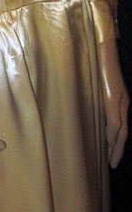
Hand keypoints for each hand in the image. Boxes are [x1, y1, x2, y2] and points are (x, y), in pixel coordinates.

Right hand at [97, 38, 128, 168]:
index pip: (121, 127)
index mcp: (120, 99)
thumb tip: (87, 110)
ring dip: (117, 147)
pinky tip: (109, 143)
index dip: (117, 142)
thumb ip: (97, 97)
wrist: (102, 48)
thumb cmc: (97, 63)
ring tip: (112, 160)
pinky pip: (115, 121)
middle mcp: (123, 102)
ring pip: (121, 130)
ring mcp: (120, 100)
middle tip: (112, 164)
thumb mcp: (98, 84)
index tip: (111, 154)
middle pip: (123, 133)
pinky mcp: (114, 98)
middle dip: (118, 150)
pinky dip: (113, 134)